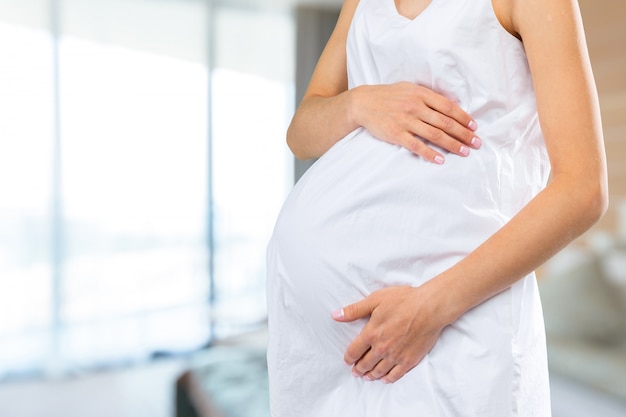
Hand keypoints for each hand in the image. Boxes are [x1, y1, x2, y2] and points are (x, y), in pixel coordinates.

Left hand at [331, 285, 447, 382]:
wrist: (429, 308)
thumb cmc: (403, 300)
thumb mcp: (375, 300)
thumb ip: (354, 310)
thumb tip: (335, 315)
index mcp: (371, 333)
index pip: (354, 351)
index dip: (348, 358)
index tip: (347, 360)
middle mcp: (382, 348)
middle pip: (365, 363)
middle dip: (358, 368)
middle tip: (355, 372)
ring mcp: (396, 356)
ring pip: (379, 371)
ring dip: (370, 375)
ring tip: (366, 376)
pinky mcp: (410, 360)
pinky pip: (396, 374)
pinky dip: (388, 378)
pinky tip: (384, 378)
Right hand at [353, 82, 480, 163]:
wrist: (363, 103)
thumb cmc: (388, 95)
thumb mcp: (409, 88)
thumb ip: (428, 97)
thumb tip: (449, 106)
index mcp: (421, 94)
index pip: (448, 107)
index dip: (464, 118)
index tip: (474, 127)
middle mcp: (415, 107)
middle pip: (446, 123)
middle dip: (464, 134)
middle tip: (476, 143)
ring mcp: (406, 121)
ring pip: (435, 135)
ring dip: (452, 145)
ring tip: (465, 152)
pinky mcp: (396, 134)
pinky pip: (417, 146)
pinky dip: (430, 154)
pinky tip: (440, 160)